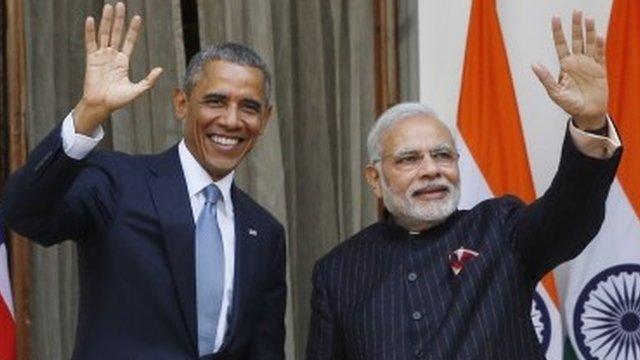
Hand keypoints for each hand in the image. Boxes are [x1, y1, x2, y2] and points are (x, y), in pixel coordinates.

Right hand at [74, 2, 162, 134]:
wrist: (102, 105)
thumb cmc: (118, 100)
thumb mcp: (137, 90)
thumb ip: (148, 80)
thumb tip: (160, 69)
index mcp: (123, 61)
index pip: (129, 41)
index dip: (133, 30)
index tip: (137, 17)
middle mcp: (112, 56)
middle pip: (117, 33)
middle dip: (120, 19)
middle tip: (121, 4)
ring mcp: (101, 56)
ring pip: (105, 34)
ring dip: (107, 20)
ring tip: (109, 7)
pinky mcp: (91, 59)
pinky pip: (90, 42)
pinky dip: (90, 31)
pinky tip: (91, 19)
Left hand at [532, 10, 607, 129]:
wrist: (586, 113)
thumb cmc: (569, 104)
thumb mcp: (554, 92)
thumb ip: (545, 78)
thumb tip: (533, 64)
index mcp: (564, 65)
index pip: (560, 44)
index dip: (558, 31)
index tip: (555, 18)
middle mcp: (577, 61)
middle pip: (576, 39)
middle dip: (576, 25)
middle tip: (576, 10)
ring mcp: (589, 63)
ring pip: (589, 43)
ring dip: (589, 31)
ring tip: (588, 18)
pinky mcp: (600, 69)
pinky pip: (600, 54)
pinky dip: (599, 45)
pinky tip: (598, 36)